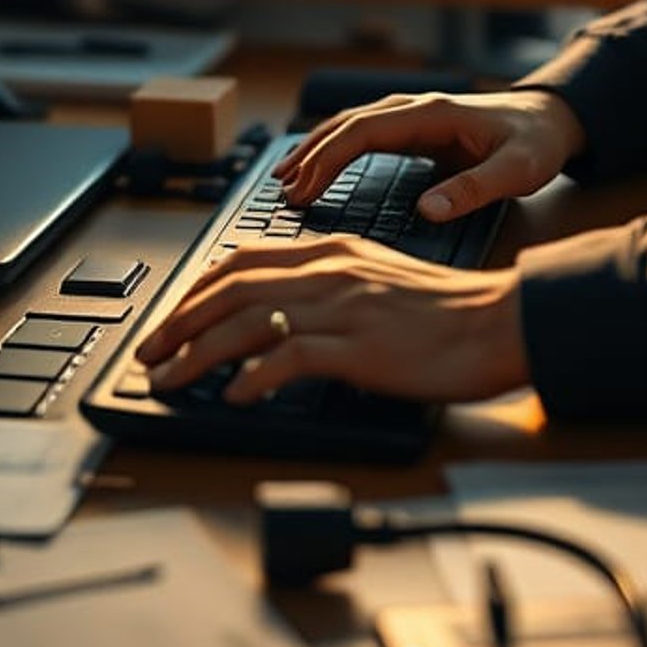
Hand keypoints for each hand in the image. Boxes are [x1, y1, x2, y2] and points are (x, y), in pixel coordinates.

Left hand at [134, 237, 527, 404]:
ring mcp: (342, 307)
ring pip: (247, 322)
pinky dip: (254, 376)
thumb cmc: (445, 311)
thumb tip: (285, 317)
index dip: (196, 290)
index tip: (171, 317)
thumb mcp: (377, 280)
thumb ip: (332, 287)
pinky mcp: (359, 346)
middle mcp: (329, 271)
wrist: (497, 321)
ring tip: (170, 380)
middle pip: (231, 289)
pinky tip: (234, 395)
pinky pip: (291, 356)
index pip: (243, 260)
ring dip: (197, 354)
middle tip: (149, 353)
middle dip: (179, 323)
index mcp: (332, 251)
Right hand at [275, 87, 586, 219]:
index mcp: (432, 114)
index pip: (364, 130)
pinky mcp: (414, 129)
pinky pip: (363, 135)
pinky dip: (335, 149)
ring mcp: (412, 116)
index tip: (305, 186)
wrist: (553, 118)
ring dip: (316, 149)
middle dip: (311, 154)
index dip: (329, 157)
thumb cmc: (536, 143)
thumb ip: (474, 190)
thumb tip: (427, 211)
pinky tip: (318, 168)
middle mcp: (414, 108)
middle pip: (347, 125)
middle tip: (283, 190)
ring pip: (350, 126)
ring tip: (286, 179)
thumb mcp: (518, 171)